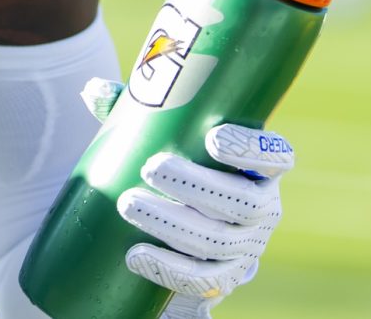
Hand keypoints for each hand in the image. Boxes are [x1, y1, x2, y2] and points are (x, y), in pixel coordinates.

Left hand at [81, 79, 293, 315]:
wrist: (181, 229)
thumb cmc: (175, 164)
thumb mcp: (165, 137)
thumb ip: (137, 112)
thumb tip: (94, 91)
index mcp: (258, 168)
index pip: (276, 156)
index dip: (251, 148)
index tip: (213, 138)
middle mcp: (263, 208)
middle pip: (242, 201)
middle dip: (196, 185)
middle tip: (152, 168)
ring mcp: (247, 247)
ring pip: (219, 240)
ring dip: (174, 224)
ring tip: (129, 205)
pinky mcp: (225, 278)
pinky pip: (204, 280)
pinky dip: (170, 269)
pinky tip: (136, 255)